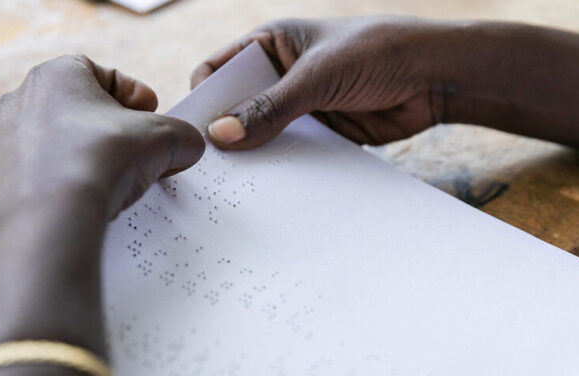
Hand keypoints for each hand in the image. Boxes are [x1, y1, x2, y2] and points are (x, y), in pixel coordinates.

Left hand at [0, 54, 204, 232]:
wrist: (54, 219)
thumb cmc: (102, 161)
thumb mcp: (165, 138)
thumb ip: (182, 135)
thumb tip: (188, 146)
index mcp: (56, 76)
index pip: (102, 75)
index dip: (134, 94)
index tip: (152, 114)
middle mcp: (19, 103)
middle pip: (75, 109)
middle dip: (108, 128)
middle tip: (135, 150)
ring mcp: (0, 145)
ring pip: (49, 143)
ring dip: (78, 155)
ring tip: (108, 180)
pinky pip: (20, 177)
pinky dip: (44, 185)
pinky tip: (68, 198)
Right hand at [193, 17, 578, 148]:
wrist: (435, 76)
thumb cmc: (376, 53)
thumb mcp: (316, 77)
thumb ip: (269, 107)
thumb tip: (221, 136)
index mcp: (270, 44)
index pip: (218, 70)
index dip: (203, 98)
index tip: (194, 132)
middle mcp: (280, 74)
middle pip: (237, 106)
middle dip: (225, 131)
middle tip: (211, 167)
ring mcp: (300, 104)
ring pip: (263, 132)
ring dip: (254, 152)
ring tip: (237, 183)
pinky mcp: (320, 131)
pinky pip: (291, 150)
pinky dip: (282, 164)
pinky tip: (273, 184)